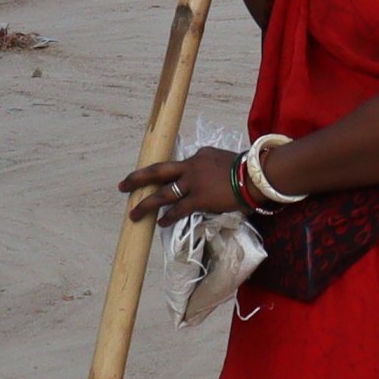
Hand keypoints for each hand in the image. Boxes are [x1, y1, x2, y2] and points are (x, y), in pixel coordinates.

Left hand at [123, 146, 246, 222]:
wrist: (256, 176)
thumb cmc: (247, 169)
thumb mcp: (224, 159)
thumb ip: (211, 166)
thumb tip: (208, 179)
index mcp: (198, 155)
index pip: (177, 165)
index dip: (166, 174)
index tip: (155, 179)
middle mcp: (190, 166)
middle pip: (157, 171)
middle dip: (137, 178)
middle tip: (122, 185)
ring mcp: (193, 183)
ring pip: (162, 194)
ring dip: (146, 205)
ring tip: (133, 214)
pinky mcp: (199, 199)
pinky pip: (178, 210)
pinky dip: (168, 217)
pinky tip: (160, 223)